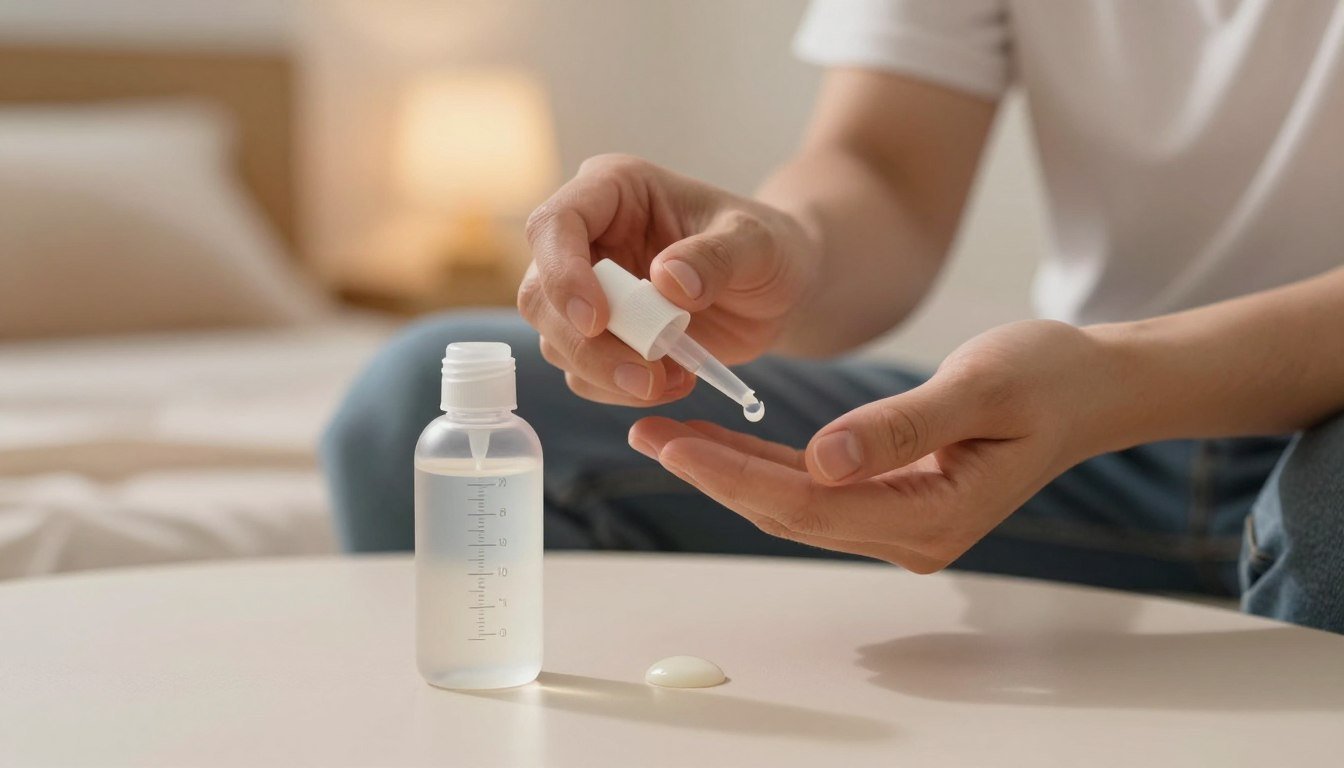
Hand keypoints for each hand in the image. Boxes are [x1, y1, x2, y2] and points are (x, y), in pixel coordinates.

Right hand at [518, 154, 815, 405]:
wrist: (779, 291)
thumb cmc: (769, 249)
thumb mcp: (758, 245)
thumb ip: (716, 257)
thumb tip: (667, 282)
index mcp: (613, 190)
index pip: (555, 224)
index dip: (563, 275)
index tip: (598, 321)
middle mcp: (588, 237)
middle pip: (541, 294)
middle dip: (586, 344)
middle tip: (646, 377)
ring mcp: (588, 289)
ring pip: (556, 340)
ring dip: (607, 374)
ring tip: (675, 379)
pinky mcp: (600, 335)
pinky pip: (583, 373)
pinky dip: (620, 390)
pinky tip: (673, 382)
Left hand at [627, 320, 1117, 570]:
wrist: (1093, 388)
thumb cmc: (1047, 377)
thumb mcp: (979, 388)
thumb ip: (899, 427)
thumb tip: (819, 459)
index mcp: (933, 513)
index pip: (808, 502)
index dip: (733, 475)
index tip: (672, 444)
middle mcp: (913, 536)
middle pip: (790, 511)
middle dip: (715, 474)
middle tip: (646, 434)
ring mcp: (904, 525)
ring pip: (797, 505)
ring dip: (732, 472)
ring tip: (667, 436)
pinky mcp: (897, 503)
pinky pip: (817, 491)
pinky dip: (766, 467)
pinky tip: (723, 443)